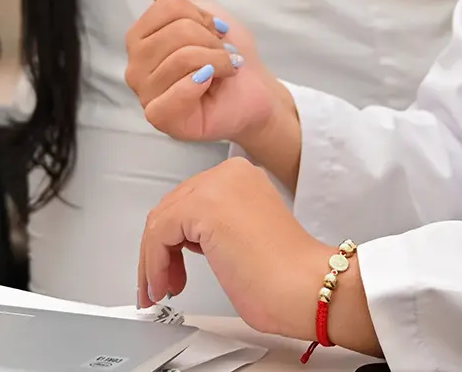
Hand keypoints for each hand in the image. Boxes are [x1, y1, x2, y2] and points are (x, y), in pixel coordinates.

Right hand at [119, 0, 286, 144]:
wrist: (254, 90)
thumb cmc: (224, 51)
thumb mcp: (195, 8)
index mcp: (139, 40)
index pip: (169, 7)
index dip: (202, 16)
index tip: (216, 32)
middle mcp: (135, 68)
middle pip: (177, 32)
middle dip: (212, 41)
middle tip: (222, 55)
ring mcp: (147, 96)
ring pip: (183, 58)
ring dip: (217, 61)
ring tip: (224, 70)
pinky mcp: (162, 119)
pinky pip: (178, 92)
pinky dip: (205, 82)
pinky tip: (212, 85)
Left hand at [138, 158, 378, 357]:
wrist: (307, 289)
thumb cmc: (287, 279)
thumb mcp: (240, 239)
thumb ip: (210, 230)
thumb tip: (180, 242)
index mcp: (241, 177)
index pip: (188, 202)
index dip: (171, 241)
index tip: (171, 270)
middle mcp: (229, 174)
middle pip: (171, 208)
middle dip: (159, 252)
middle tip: (161, 283)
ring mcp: (216, 186)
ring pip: (160, 221)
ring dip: (154, 260)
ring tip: (161, 288)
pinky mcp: (203, 206)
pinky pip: (158, 233)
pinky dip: (154, 263)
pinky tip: (165, 284)